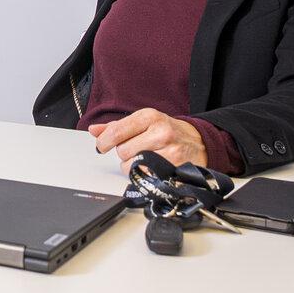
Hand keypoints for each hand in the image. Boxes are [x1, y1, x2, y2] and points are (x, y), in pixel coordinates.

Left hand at [88, 108, 206, 173]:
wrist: (200, 142)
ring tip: (144, 158)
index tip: (101, 146)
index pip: (116, 131)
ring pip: (132, 165)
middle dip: (124, 154)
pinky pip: (146, 176)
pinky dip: (145, 174)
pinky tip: (153, 167)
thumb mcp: (144, 122)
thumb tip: (94, 130)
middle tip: (134, 150)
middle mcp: (160, 131)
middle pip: (123, 151)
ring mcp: (170, 150)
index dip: (104, 142)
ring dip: (133, 166)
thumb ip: (117, 126)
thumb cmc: (167, 131)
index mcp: (149, 116)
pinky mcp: (175, 167)